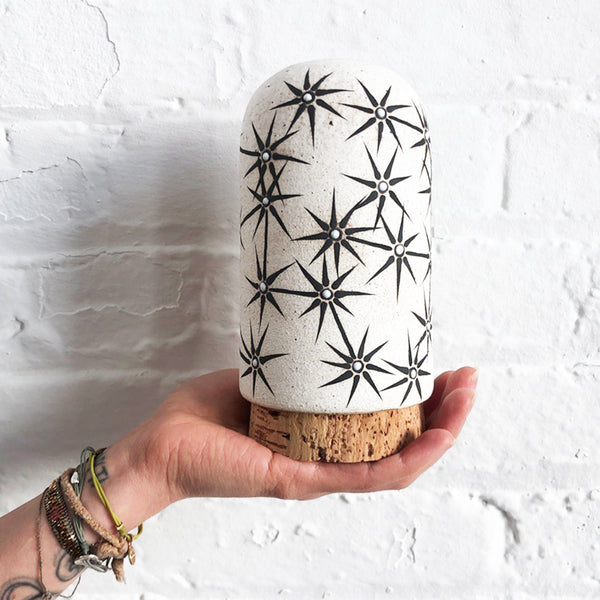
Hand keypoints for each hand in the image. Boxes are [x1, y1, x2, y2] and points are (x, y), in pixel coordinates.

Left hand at [139, 366, 477, 502]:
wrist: (161, 447)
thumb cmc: (203, 417)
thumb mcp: (261, 379)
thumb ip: (292, 367)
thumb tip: (313, 335)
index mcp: (319, 435)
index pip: (383, 423)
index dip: (419, 400)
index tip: (441, 368)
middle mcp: (327, 458)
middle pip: (401, 442)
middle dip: (442, 413)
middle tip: (466, 380)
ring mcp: (317, 473)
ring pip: (395, 463)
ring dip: (437, 436)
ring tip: (464, 403)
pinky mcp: (300, 480)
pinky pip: (363, 477)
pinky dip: (405, 461)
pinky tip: (433, 440)